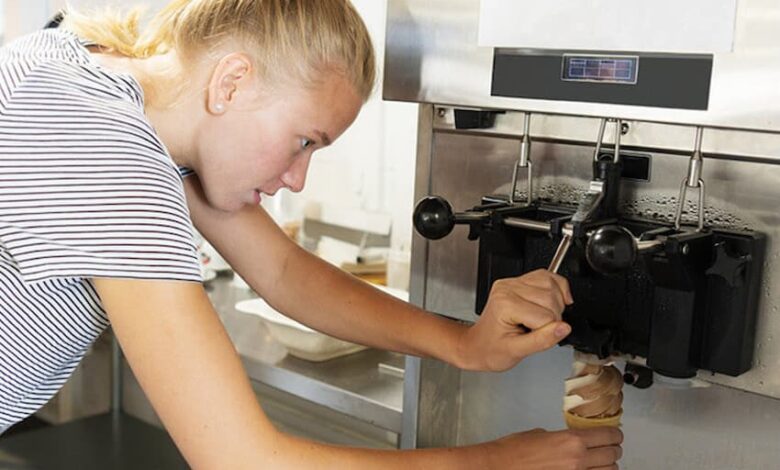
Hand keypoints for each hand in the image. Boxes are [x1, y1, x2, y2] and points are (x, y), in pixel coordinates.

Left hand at [456, 269, 573, 370]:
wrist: (478, 344)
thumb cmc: (491, 349)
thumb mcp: (516, 352)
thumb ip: (542, 340)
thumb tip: (564, 328)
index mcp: (505, 304)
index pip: (546, 315)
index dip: (549, 332)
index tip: (537, 338)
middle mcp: (508, 289)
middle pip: (551, 298)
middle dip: (554, 318)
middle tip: (539, 331)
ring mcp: (513, 282)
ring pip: (553, 285)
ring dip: (556, 304)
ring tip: (542, 319)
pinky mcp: (519, 281)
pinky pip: (548, 277)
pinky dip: (557, 290)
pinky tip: (552, 303)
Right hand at [481, 427, 623, 469]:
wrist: (499, 466)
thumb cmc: (514, 450)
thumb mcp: (541, 434)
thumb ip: (563, 438)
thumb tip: (572, 442)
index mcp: (572, 440)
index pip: (609, 435)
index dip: (615, 434)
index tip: (614, 434)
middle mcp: (579, 460)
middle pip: (613, 455)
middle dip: (612, 450)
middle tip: (608, 448)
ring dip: (607, 466)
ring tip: (599, 463)